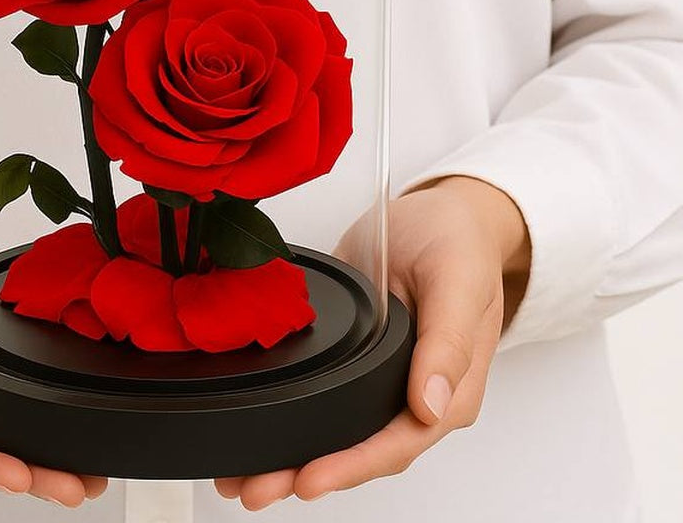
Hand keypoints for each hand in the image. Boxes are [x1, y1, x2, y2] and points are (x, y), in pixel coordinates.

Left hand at [214, 174, 529, 510]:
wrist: (439, 212)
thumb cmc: (456, 242)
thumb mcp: (459, 280)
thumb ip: (449, 341)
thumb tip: (432, 406)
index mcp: (450, 388)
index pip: (397, 443)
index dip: (351, 465)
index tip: (309, 480)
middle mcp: (413, 393)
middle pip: (360, 450)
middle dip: (307, 472)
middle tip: (254, 489)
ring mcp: (381, 379)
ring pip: (337, 432)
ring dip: (290, 457)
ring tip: (241, 479)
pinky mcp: (355, 358)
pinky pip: (322, 398)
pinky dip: (290, 418)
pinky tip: (256, 434)